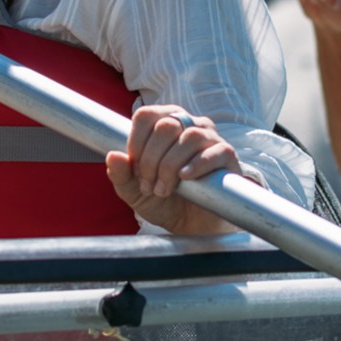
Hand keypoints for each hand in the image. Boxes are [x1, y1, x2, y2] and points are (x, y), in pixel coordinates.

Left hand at [106, 105, 244, 234]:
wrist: (191, 226)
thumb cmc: (163, 201)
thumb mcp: (134, 190)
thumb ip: (121, 174)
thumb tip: (113, 156)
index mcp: (164, 123)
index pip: (146, 115)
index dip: (135, 142)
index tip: (134, 169)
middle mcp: (188, 124)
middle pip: (166, 126)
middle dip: (151, 160)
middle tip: (149, 185)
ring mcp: (210, 138)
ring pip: (189, 137)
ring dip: (170, 167)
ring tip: (164, 189)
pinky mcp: (227, 156)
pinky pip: (214, 152)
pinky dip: (196, 165)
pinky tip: (185, 178)